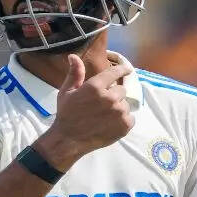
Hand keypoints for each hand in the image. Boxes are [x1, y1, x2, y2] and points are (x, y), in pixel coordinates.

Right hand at [34, 54, 133, 168]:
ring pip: (125, 104)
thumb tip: (73, 56)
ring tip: (105, 117)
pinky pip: (130, 118)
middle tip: (102, 105)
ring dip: (118, 108)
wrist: (68, 140)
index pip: (115, 72)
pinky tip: (111, 124)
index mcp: (95, 86)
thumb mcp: (67, 91)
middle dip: (113, 95)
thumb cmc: (66, 114)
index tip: (127, 69)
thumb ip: (75, 73)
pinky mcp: (124, 125)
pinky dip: (123, 121)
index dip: (122, 69)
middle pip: (121, 90)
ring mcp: (118, 112)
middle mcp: (109, 97)